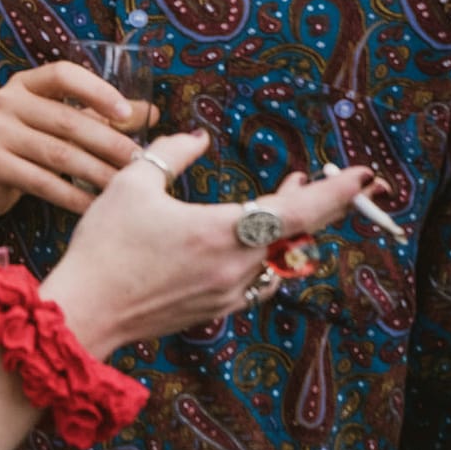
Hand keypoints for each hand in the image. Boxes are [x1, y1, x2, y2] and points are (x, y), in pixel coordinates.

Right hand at [0, 61, 154, 218]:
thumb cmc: (26, 143)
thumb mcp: (55, 121)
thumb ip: (98, 115)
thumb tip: (150, 112)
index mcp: (25, 83)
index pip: (62, 75)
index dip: (96, 90)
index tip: (126, 112)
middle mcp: (6, 101)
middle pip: (68, 121)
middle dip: (110, 143)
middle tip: (142, 162)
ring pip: (59, 154)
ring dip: (98, 173)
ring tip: (126, 187)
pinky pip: (43, 182)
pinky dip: (74, 196)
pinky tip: (96, 205)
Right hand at [40, 131, 378, 354]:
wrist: (86, 311)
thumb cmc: (105, 247)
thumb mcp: (131, 185)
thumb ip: (170, 154)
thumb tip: (198, 138)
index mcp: (222, 232)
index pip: (298, 211)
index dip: (336, 192)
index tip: (364, 175)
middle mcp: (236, 267)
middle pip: (298, 235)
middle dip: (316, 205)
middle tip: (323, 179)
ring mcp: (230, 293)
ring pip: (280, 259)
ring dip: (288, 231)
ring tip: (284, 201)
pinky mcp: (217, 308)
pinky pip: (258, 279)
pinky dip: (264, 254)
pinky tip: (247, 242)